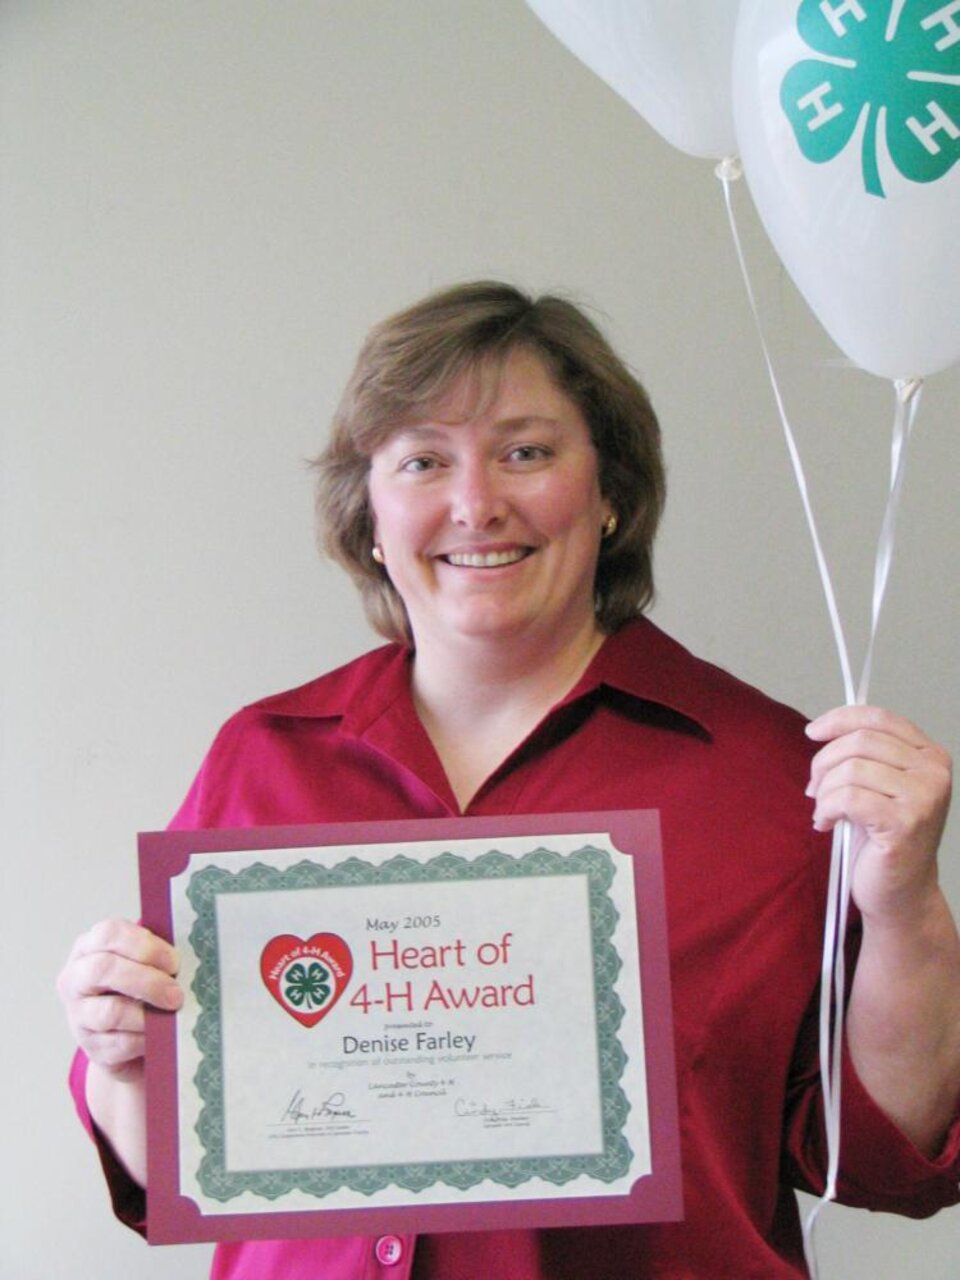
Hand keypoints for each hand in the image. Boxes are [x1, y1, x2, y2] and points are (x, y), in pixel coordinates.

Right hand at [57, 918, 182, 1080]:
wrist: (126, 1035)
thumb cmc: (141, 987)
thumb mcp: (146, 964)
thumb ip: (159, 956)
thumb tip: (191, 958)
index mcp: (90, 946)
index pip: (108, 933)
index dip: (144, 946)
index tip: (174, 961)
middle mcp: (75, 978)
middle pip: (103, 969)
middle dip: (147, 981)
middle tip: (176, 994)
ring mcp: (78, 1014)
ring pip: (110, 1012)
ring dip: (147, 1015)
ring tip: (171, 1015)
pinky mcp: (90, 1046)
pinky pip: (120, 1043)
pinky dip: (145, 1040)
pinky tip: (159, 1036)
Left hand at [805, 706, 952, 922]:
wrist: (901, 893)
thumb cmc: (884, 839)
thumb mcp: (878, 786)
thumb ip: (865, 755)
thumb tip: (824, 729)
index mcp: (931, 755)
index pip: (879, 718)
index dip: (839, 719)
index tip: (812, 732)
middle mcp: (934, 772)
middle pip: (860, 741)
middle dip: (824, 762)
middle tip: (813, 788)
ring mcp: (924, 797)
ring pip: (851, 769)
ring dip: (824, 791)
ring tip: (824, 812)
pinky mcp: (906, 823)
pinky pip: (847, 797)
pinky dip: (826, 808)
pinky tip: (826, 823)